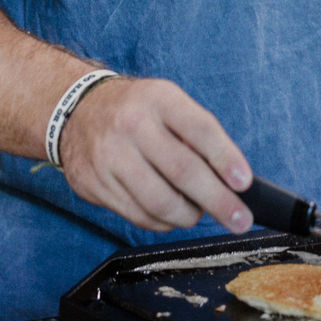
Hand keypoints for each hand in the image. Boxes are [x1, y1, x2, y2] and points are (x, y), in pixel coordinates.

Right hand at [57, 76, 254, 233]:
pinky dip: (162, 221)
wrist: (77, 110)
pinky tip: (167, 212)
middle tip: (239, 219)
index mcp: (158, 99)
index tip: (244, 183)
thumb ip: (198, 135)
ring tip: (197, 212)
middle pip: (183, 171)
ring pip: (160, 202)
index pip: (199, 129)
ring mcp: (109, 155)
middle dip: (218, 201)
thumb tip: (232, 180)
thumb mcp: (167, 103)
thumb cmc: (136, 110)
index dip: (225, 158)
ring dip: (188, 215)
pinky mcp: (94, 183)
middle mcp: (131, 124)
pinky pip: (138, 215)